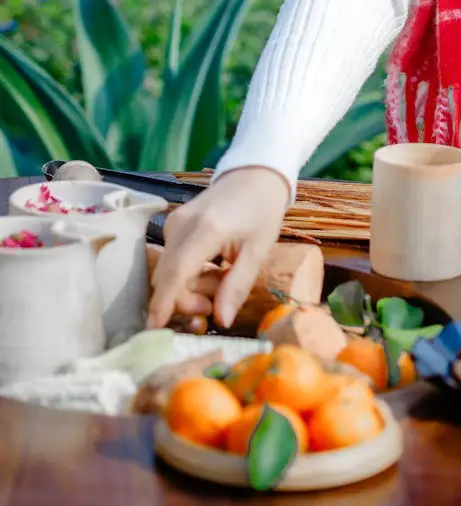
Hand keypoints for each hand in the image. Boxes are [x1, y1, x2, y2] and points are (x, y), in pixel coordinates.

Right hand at [147, 166, 290, 329]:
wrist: (255, 177)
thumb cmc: (262, 212)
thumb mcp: (258, 251)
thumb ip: (237, 286)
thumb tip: (221, 320)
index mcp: (205, 229)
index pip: (176, 272)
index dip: (164, 303)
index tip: (153, 329)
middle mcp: (181, 225)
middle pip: (168, 278)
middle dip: (188, 299)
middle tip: (219, 300)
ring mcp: (173, 224)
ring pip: (168, 272)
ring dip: (191, 286)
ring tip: (222, 276)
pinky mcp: (172, 226)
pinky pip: (172, 261)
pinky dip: (188, 273)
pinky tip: (212, 267)